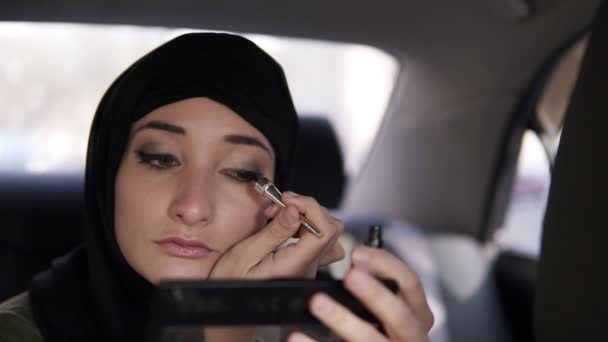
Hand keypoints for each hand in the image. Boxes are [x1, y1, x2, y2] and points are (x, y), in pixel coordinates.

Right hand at [209, 192, 344, 279]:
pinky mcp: (305, 265)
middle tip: (282, 205)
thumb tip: (295, 210)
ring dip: (308, 216)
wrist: (232, 307)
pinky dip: (306, 226)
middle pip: (331, 230)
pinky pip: (318, 241)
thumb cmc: (232, 283)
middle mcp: (308, 268)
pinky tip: (287, 225)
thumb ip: (274, 232)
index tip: (288, 200)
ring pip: (328, 234)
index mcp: (296, 265)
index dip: (310, 208)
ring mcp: (309, 267)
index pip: (325, 231)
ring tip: (282, 214)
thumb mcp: (245, 254)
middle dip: (309, 209)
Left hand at [289, 246, 433, 341]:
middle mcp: (411, 337)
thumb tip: (357, 262)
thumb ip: (379, 287)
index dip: (386, 265)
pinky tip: (297, 336)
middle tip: (351, 276)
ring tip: (317, 302)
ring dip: (342, 319)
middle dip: (376, 294)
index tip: (358, 253)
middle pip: (400, 315)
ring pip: (370, 339)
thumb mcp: (390, 309)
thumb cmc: (385, 332)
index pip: (411, 284)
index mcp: (418, 315)